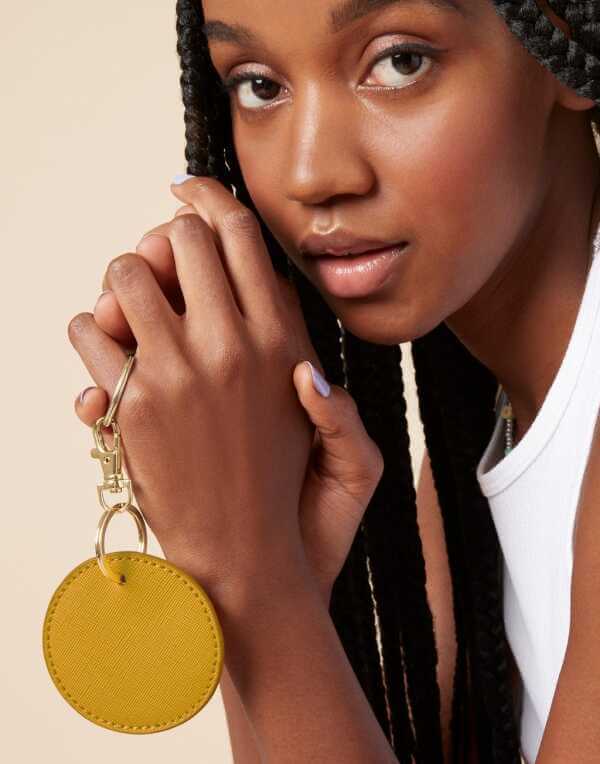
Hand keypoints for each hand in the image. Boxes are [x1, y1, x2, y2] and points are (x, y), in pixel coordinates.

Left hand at [73, 177, 382, 604]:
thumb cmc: (292, 499)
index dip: (207, 198)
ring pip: (125, 274)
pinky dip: (90, 339)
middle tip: (159, 269)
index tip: (183, 190)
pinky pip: (89, 333)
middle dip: (162, 240)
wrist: (247, 565)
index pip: (240, 236)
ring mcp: (182, 372)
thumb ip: (329, 391)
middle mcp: (235, 344)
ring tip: (128, 321)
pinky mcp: (134, 406)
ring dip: (120, 287)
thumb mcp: (343, 443)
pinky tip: (108, 370)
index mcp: (284, 340)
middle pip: (179, 238)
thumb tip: (303, 359)